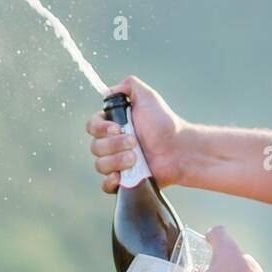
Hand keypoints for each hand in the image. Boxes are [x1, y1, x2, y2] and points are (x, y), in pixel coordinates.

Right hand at [86, 75, 185, 192]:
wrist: (179, 148)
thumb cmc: (164, 122)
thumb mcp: (148, 97)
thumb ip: (129, 86)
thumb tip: (108, 90)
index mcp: (113, 126)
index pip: (92, 127)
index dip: (101, 128)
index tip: (118, 128)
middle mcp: (112, 144)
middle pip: (95, 147)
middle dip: (114, 144)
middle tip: (134, 142)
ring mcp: (117, 163)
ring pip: (100, 165)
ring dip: (117, 161)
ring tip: (136, 158)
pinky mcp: (124, 181)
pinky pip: (105, 185)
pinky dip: (110, 181)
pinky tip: (121, 177)